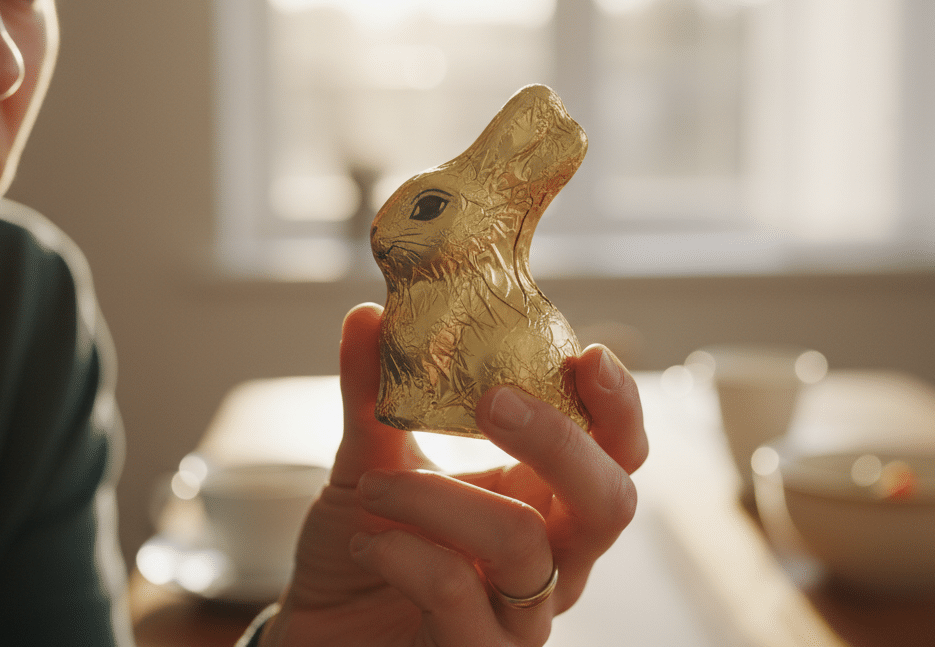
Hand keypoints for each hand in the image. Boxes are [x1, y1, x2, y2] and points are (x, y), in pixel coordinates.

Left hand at [258, 303, 647, 645]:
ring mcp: (521, 617)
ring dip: (440, 500)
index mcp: (544, 501)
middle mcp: (553, 561)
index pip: (616, 453)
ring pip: (524, 547)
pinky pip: (459, 596)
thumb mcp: (367, 462)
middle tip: (491, 401)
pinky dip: (408, 556)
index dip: (618, 408)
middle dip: (559, 442)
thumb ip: (373, 396)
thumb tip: (368, 317)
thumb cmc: (366, 546)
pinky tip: (367, 543)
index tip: (587, 355)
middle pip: (609, 502)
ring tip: (373, 489)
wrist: (316, 631)